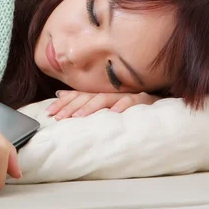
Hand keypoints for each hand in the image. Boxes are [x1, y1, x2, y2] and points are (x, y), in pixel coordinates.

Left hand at [46, 90, 160, 119]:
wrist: (160, 104)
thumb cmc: (129, 105)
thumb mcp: (105, 103)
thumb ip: (83, 97)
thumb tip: (59, 93)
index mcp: (101, 93)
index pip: (78, 96)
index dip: (63, 103)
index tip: (49, 112)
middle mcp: (111, 91)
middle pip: (86, 97)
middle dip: (71, 106)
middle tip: (59, 117)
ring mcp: (126, 94)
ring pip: (104, 98)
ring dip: (90, 107)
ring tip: (78, 116)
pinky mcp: (143, 100)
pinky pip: (131, 101)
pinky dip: (122, 105)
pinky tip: (113, 113)